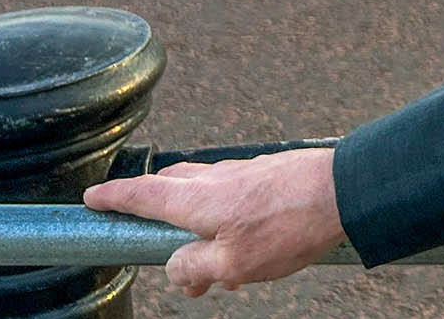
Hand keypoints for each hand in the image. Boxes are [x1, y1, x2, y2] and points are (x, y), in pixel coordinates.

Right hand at [83, 148, 344, 295]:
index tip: (94, 196)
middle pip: (174, 187)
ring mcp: (248, 172)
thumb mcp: (235, 263)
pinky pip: (239, 195)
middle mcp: (220, 178)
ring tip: (220, 271)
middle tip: (158, 243)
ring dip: (203, 226)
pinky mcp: (273, 173)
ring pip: (209, 194)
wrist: (350, 190)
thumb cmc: (292, 225)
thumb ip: (195, 266)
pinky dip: (233, 220)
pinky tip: (256, 253)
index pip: (145, 193)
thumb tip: (175, 267)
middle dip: (158, 210)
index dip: (116, 196)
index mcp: (200, 199)